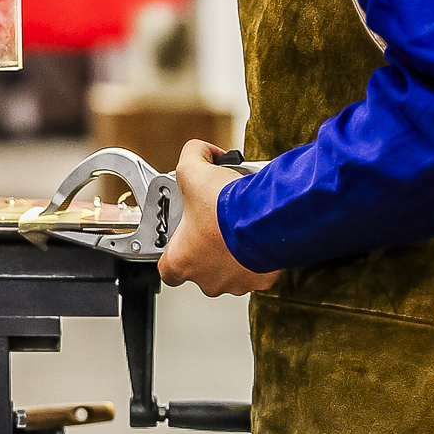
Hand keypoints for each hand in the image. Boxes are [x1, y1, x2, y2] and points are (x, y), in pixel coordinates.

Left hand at [160, 138, 280, 297]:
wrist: (266, 217)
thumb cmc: (226, 205)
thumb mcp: (194, 169)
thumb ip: (191, 156)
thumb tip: (200, 151)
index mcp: (181, 260)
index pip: (167, 266)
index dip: (175, 248)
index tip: (185, 234)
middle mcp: (206, 278)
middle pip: (202, 267)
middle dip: (209, 246)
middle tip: (218, 224)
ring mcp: (234, 283)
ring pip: (232, 270)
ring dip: (234, 251)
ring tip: (240, 226)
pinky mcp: (261, 281)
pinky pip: (258, 269)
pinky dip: (259, 254)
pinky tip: (259, 233)